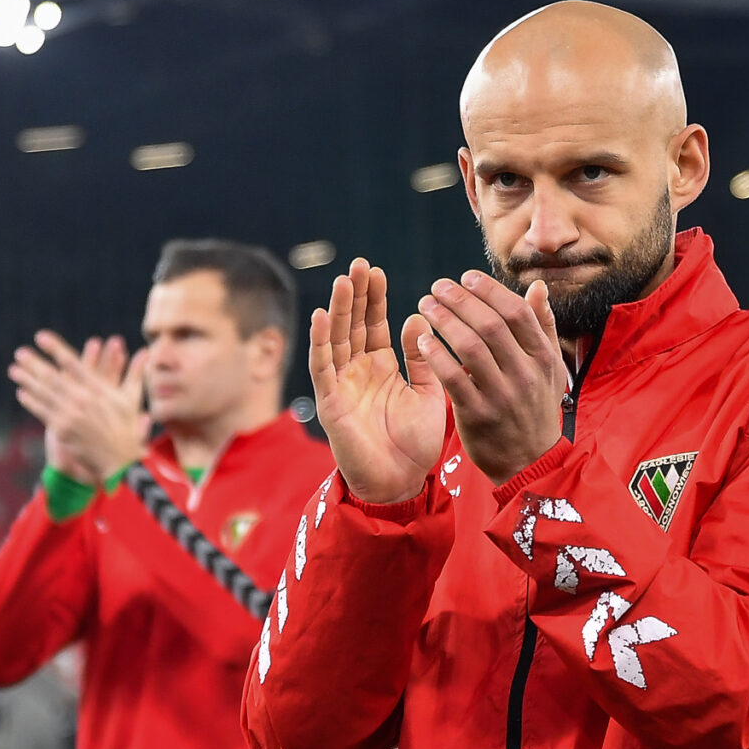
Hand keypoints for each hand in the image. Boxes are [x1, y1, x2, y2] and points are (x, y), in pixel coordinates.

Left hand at [10, 331, 148, 485]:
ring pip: (44, 393)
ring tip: (14, 369)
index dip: (56, 349)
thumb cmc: (128, 428)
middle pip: (53, 376)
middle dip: (34, 363)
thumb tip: (146, 352)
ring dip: (27, 380)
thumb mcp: (133, 399)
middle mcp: (83, 399)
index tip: (41, 337)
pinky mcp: (63, 430)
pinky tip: (21, 393)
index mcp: (99, 389)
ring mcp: (71, 415)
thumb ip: (134, 373)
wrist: (120, 461)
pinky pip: (42, 412)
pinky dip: (31, 402)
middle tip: (20, 352)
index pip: (73, 363)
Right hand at [310, 259, 448, 504]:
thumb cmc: (415, 443)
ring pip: (336, 339)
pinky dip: (321, 342)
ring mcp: (341, 385)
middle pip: (353, 325)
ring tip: (343, 280)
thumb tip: (418, 318)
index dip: (374, 298)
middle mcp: (358, 371)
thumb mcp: (427, 393)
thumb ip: (423, 358)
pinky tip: (322, 316)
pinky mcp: (330, 403)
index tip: (376, 270)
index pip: (375, 324)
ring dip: (338, 310)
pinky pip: (323, 368)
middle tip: (358, 264)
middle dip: (355, 295)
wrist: (402, 484)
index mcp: (382, 367)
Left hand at [415, 272, 570, 485]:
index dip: (488, 290)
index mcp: (543, 357)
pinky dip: (436, 355)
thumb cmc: (536, 408)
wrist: (530, 462)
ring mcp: (501, 395)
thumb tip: (538, 286)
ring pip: (469, 346)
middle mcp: (524, 374)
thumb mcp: (550, 368)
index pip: (516, 311)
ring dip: (444, 321)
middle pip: (490, 324)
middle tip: (437, 287)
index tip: (465, 277)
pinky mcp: (478, 416)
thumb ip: (544, 326)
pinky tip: (423, 340)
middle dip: (459, 300)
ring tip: (426, 306)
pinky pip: (453, 378)